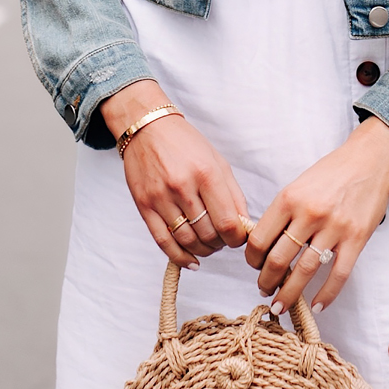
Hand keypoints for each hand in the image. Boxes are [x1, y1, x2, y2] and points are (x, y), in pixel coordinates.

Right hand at [101, 81, 249, 269]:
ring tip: (209, 246)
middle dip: (220, 243)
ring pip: (187, 240)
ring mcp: (161, 197)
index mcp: (206, 173)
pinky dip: (180, 257)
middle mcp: (182, 186)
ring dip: (203, 251)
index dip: (237, 238)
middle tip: (223, 240)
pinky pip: (163, 241)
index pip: (227, 222)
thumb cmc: (186, 144)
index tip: (239, 238)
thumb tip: (244, 226)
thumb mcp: (217, 162)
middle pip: (208, 234)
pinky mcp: (144, 205)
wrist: (147, 128)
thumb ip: (233, 194)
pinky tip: (192, 260)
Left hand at [245, 118, 388, 313]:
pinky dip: (326, 294)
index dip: (252, 258)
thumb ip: (283, 213)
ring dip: (289, 293)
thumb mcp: (298, 185)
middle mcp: (309, 214)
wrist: (370, 159)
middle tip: (263, 291)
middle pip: (278, 259)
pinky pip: (338, 274)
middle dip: (266, 281)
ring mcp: (334, 227)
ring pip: (305, 271)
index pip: (260, 238)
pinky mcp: (356, 238)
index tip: (253, 265)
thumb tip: (265, 244)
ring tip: (280, 304)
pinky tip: (316, 305)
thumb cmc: (332, 172)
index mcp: (289, 198)